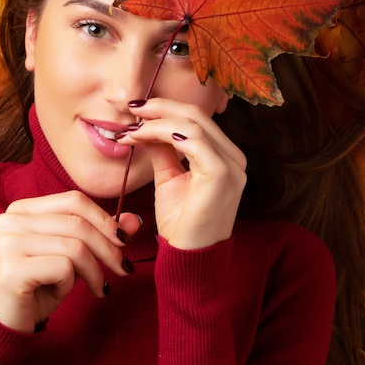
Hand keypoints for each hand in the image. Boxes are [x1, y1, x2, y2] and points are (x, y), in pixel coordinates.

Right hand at [0, 191, 140, 332]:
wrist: (3, 324)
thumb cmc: (37, 287)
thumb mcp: (71, 257)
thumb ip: (99, 235)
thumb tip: (135, 221)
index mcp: (23, 209)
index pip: (73, 200)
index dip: (105, 218)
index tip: (125, 241)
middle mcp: (11, 219)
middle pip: (77, 222)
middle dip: (108, 248)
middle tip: (124, 269)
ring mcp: (8, 241)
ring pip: (74, 246)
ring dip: (95, 271)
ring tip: (99, 288)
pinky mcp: (11, 268)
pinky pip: (63, 267)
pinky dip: (71, 283)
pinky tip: (62, 294)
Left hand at [118, 98, 246, 249]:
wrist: (189, 257)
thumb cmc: (181, 222)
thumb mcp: (169, 178)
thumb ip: (162, 151)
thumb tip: (144, 127)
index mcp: (224, 156)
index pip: (196, 119)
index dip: (166, 108)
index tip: (136, 110)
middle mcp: (234, 157)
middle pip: (196, 115)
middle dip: (160, 107)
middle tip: (132, 109)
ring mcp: (231, 166)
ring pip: (193, 125)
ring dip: (156, 122)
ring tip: (130, 129)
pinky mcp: (221, 175)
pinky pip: (192, 141)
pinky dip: (163, 133)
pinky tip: (142, 137)